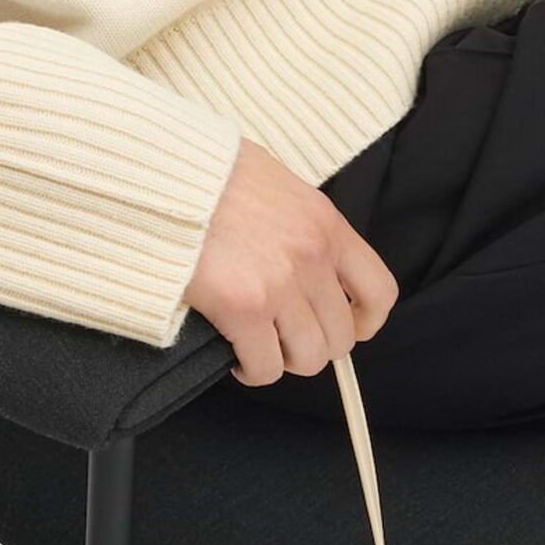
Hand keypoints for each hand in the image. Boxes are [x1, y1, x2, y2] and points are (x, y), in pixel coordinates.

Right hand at [186, 138, 400, 385]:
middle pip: (340, 336)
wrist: (166, 174)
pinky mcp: (243, 308)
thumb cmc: (210, 175)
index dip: (366, 321)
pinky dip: (250, 370)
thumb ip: (299, 225)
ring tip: (257, 349)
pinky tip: (234, 356)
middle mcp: (312, 258)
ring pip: (307, 358)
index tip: (348, 328)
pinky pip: (264, 366)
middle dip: (312, 346)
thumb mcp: (276, 185)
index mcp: (325, 226)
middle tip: (282, 339)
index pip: (378, 291)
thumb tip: (304, 261)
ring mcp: (280, 284)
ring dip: (282, 361)